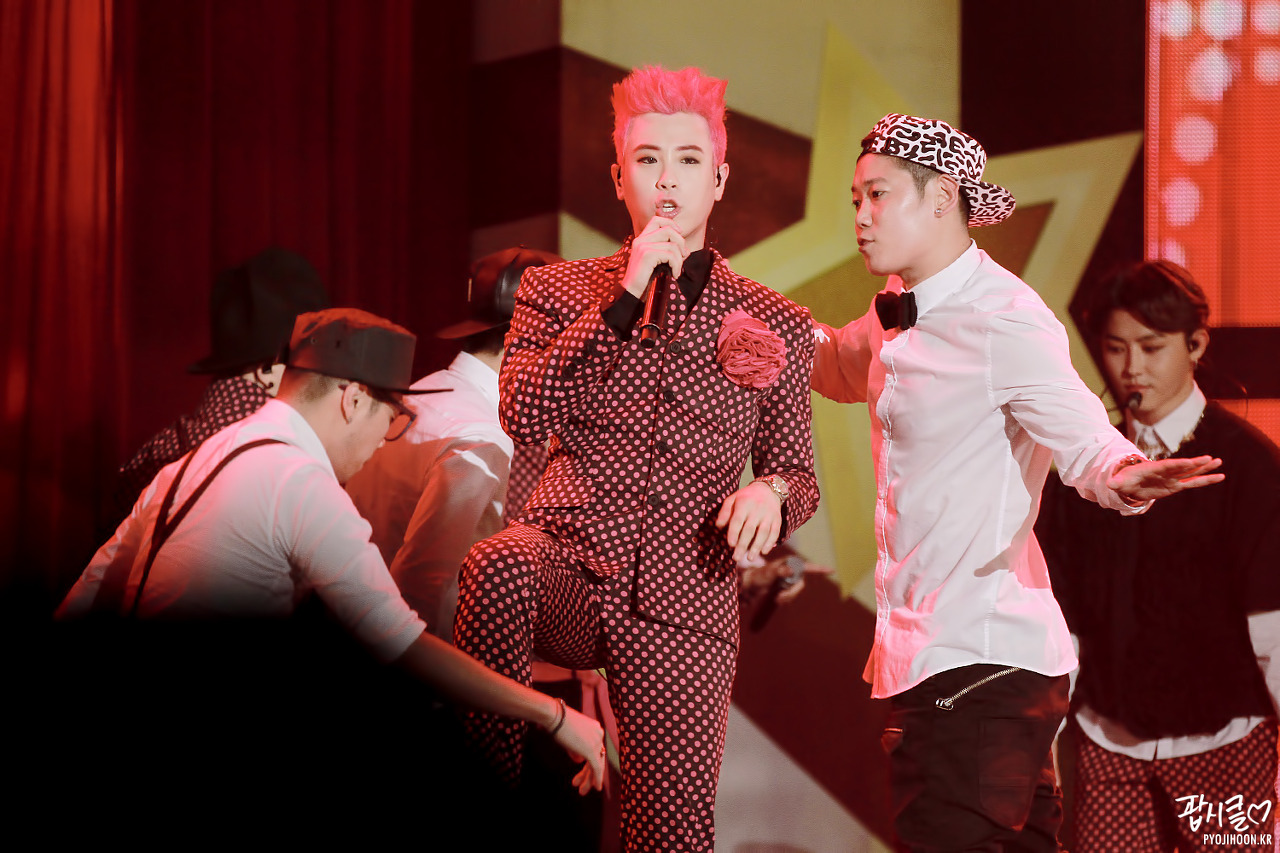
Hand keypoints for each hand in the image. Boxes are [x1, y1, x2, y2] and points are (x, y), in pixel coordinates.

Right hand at [553, 706, 605, 794]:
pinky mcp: (591, 751)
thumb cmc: (557, 722)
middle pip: (597, 757)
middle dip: (590, 772)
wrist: (554, 716)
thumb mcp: (569, 736)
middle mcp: (599, 734)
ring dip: (589, 779)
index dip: (588, 760)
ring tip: (582, 791)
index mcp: (595, 728)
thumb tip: (579, 760)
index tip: (583, 770)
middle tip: (582, 785)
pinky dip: (596, 779)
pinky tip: (595, 788)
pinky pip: (596, 768)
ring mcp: (597, 742)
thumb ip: (576, 748)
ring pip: (596, 764)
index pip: (594, 747)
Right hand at [622, 215, 686, 297]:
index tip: (679, 235)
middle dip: (681, 242)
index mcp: (641, 239)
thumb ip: (664, 251)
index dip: (671, 224)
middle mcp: (640, 240)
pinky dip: (677, 265)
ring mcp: (643, 246)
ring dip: (680, 259)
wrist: (631, 294)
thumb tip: (685, 249)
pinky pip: (670, 255)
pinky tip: (674, 274)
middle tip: (684, 256)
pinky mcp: (647, 255)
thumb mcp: (655, 262)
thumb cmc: (645, 280)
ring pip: (672, 244)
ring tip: (677, 270)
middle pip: (668, 229)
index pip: (657, 220)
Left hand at [716, 480, 781, 563]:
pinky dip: (770, 543)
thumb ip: (724, 512)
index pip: (738, 520)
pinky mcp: (777, 519)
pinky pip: (775, 533)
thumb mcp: (732, 499)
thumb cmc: (746, 497)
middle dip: (743, 545)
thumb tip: (718, 526)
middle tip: (736, 558)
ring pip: (763, 533)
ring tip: (749, 558)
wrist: (768, 489)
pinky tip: (764, 552)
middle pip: (749, 529)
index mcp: (744, 504)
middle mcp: (757, 510)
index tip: (730, 544)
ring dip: (756, 547)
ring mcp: (768, 515)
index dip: (733, 533)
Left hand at [739, 553, 833, 604]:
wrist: (750, 584)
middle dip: (792, 592)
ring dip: (788, 597)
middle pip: (801, 583)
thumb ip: (780, 570)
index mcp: (790, 562)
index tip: (832, 571)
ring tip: (777, 599)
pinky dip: (786, 598)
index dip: (821, 569)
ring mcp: (790, 578)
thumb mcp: (769, 573)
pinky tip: (777, 598)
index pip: (808, 566)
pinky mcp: (787, 585)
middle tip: (780, 597)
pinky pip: (792, 594)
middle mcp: (792, 569)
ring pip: (797, 590)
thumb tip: (791, 570)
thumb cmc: (758, 575)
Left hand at [1108, 454, 1223, 503]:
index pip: (1167, 466)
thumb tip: (1110, 483)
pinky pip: (1192, 482)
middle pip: (1182, 467)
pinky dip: (1205, 480)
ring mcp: (1172, 478)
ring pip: (1191, 473)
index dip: (1178, 464)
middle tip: (1211, 459)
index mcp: (1153, 469)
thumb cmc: (1124, 480)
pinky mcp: (1175, 485)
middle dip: (1196, 463)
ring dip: (1204, 468)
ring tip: (1219, 462)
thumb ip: (1116, 482)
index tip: (1190, 462)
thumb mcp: (1119, 481)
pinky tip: (1219, 477)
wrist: (1129, 483)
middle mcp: (1165, 472)